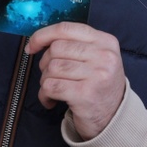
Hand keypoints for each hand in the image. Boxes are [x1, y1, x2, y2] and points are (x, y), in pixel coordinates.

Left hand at [28, 22, 125, 140]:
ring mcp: (96, 75)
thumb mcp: (97, 58)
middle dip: (45, 63)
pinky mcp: (85, 94)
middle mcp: (104, 56)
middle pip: (56, 48)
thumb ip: (74, 44)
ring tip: (53, 89)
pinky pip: (51, 87)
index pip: (66, 29)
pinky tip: (51, 100)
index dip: (43, 35)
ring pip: (52, 68)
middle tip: (50, 76)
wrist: (114, 117)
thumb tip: (38, 40)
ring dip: (45, 80)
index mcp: (106, 41)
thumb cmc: (99, 85)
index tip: (31, 46)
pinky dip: (44, 95)